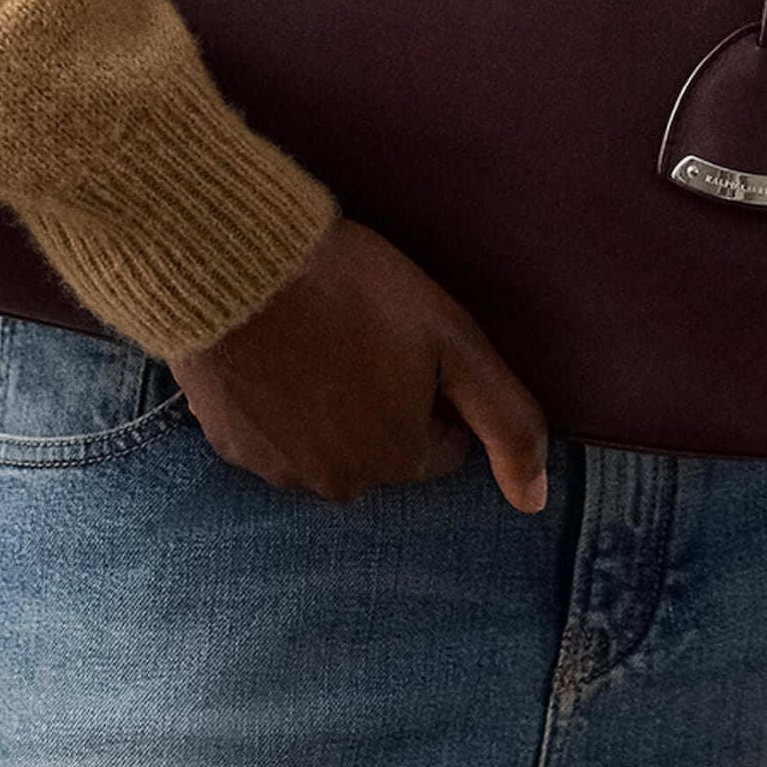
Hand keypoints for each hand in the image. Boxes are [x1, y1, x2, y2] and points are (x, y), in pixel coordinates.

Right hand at [168, 218, 550, 511]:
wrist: (236, 267)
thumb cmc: (353, 291)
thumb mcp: (455, 340)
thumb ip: (508, 422)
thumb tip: (535, 499)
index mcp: (400, 460)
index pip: (443, 441)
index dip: (432, 387)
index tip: (406, 337)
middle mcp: (341, 483)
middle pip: (384, 445)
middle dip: (381, 400)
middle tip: (358, 332)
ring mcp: (279, 468)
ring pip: (327, 442)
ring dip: (328, 404)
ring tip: (314, 335)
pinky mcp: (231, 445)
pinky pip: (272, 433)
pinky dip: (276, 402)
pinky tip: (272, 350)